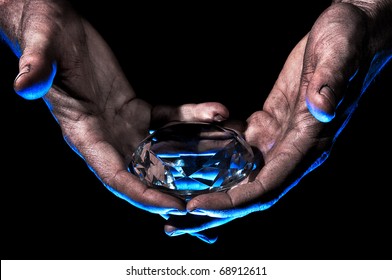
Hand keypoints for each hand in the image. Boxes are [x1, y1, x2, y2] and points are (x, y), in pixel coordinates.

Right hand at [0, 0, 229, 215]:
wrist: (57, 26)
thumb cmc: (45, 36)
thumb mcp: (41, 48)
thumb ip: (36, 67)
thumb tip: (24, 85)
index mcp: (83, 133)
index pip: (113, 175)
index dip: (140, 193)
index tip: (170, 206)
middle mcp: (105, 136)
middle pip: (141, 175)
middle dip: (171, 192)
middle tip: (206, 202)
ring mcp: (123, 125)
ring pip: (160, 152)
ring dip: (190, 159)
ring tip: (225, 161)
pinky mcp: (135, 108)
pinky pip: (168, 120)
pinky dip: (191, 120)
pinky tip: (216, 114)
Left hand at [163, 2, 391, 241]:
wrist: (349, 32)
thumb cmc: (349, 42)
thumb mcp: (339, 56)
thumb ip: (330, 83)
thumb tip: (322, 109)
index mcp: (310, 141)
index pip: (268, 185)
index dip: (234, 201)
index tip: (199, 207)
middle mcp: (294, 147)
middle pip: (250, 191)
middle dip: (216, 209)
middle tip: (178, 220)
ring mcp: (280, 136)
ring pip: (243, 174)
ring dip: (213, 189)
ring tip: (178, 198)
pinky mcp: (269, 121)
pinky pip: (240, 147)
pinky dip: (217, 157)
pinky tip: (193, 160)